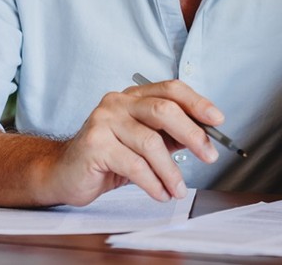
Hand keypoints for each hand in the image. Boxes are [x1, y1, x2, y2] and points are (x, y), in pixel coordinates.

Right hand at [43, 78, 224, 205]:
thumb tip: (205, 137)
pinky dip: (153, 183)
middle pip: (164, 110)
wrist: (63, 174)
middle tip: (209, 156)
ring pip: (150, 143)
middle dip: (192, 134)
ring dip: (171, 171)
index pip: (171, 89)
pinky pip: (134, 165)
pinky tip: (160, 193)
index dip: (197, 102)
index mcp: (132, 97)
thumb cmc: (107, 157)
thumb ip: (170, 136)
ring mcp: (103, 121)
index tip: (218, 119)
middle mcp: (117, 103)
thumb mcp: (143, 143)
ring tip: (178, 189)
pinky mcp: (95, 145)